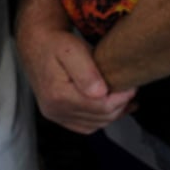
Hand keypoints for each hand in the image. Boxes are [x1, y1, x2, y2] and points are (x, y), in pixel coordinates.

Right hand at [17, 25, 136, 133]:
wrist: (36, 44)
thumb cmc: (56, 43)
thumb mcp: (72, 49)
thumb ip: (86, 72)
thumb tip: (100, 93)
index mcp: (59, 95)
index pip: (99, 107)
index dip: (120, 99)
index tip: (133, 87)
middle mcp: (55, 110)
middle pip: (98, 118)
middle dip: (119, 107)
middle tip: (132, 91)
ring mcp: (56, 115)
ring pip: (93, 125)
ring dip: (112, 115)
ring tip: (128, 101)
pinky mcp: (58, 115)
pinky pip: (84, 126)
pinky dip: (101, 119)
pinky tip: (114, 109)